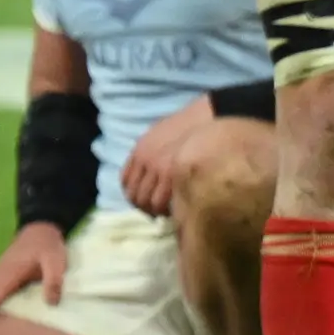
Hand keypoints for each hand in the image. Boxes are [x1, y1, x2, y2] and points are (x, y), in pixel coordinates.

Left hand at [119, 97, 212, 216]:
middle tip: (155, 213)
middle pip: (134, 195)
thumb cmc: (189, 128)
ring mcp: (158, 169)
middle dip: (143, 207)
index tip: (141, 201)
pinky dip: (165, 211)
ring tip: (166, 214)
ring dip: (154, 211)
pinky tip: (174, 212)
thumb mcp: (160, 135)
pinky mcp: (173, 176)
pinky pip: (162, 202)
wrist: (208, 120)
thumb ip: (150, 152)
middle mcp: (144, 161)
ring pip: (147, 201)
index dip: (132, 194)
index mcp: (139, 151)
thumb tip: (148, 172)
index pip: (125, 181)